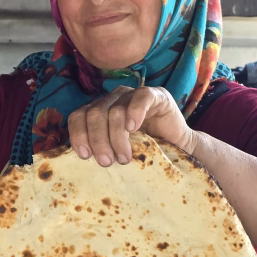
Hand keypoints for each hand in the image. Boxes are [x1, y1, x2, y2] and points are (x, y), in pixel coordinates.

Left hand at [67, 85, 196, 165]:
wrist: (178, 148)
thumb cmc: (142, 151)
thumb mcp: (115, 151)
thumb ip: (99, 149)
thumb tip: (82, 161)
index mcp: (98, 111)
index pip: (78, 116)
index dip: (78, 134)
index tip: (84, 156)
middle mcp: (112, 100)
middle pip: (95, 114)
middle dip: (98, 140)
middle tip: (106, 161)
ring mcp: (132, 95)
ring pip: (115, 111)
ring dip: (117, 137)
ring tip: (123, 157)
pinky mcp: (155, 95)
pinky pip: (141, 98)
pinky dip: (134, 112)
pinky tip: (133, 128)